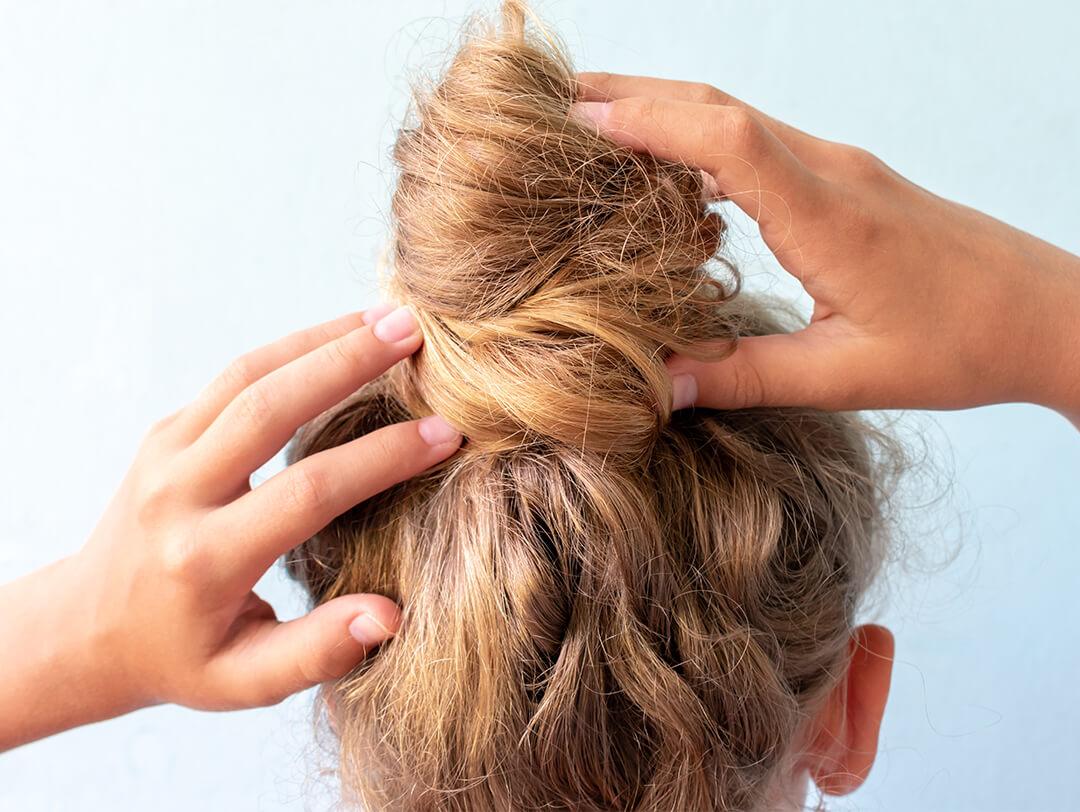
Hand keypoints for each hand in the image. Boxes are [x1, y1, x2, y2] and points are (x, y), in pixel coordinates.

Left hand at [0, 305, 461, 749]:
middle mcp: (178, 494)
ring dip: (321, 338)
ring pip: (248, 374)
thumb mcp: (244, 681)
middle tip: (415, 333)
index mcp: (205, 560)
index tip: (445, 435)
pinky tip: (341, 334)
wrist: (88, 627)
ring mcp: (165, 453)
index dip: (382, 458)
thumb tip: (390, 615)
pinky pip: (234, 375)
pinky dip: (292, 346)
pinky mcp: (167, 430)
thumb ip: (317, 653)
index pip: (308, 493)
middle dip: (348, 363)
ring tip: (387, 318)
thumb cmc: (181, 658)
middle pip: (270, 408)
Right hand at [574, 73, 1079, 420]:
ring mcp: (840, 167)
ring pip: (736, 115)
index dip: (647, 120)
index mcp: (828, 216)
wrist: (1046, 313)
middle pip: (718, 104)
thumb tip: (657, 386)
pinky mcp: (846, 179)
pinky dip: (702, 137)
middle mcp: (831, 171)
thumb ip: (746, 377)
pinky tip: (671, 164)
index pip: (724, 137)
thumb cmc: (960, 344)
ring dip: (666, 108)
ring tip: (598, 121)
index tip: (579, 119)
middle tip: (561, 100)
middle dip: (636, 94)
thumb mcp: (845, 376)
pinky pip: (759, 140)